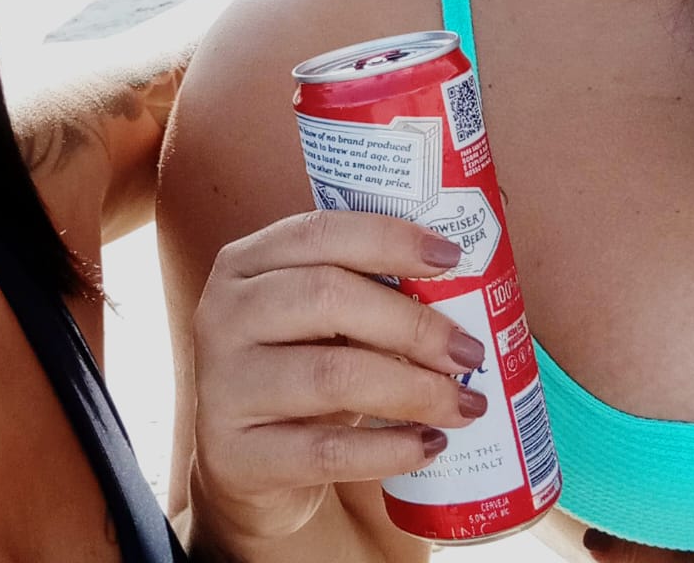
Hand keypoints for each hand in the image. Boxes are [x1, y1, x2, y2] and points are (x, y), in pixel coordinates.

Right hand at [189, 210, 485, 546]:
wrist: (239, 461)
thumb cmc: (295, 369)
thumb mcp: (312, 320)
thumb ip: (363, 292)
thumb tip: (463, 286)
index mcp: (245, 262)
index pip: (320, 233)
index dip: (390, 239)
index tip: (453, 258)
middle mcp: (224, 314)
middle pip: (327, 297)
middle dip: (413, 322)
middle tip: (469, 350)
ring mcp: (224, 385)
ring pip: (332, 375)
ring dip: (414, 389)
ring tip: (465, 404)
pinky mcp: (236, 455)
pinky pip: (327, 451)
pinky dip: (389, 449)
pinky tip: (429, 446)